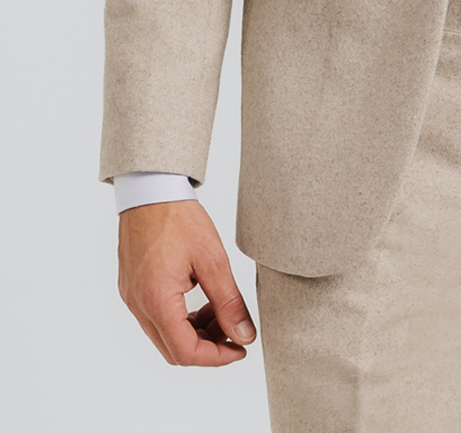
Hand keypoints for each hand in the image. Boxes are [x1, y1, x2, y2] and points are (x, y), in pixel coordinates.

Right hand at [118, 199, 256, 365]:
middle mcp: (138, 305)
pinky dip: (180, 318)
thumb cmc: (178, 217)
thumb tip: (244, 335)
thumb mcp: (213, 259)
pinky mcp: (132, 288)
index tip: (240, 348)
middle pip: (173, 350)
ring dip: (194, 332)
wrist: (149, 189)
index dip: (216, 357)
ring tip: (219, 310)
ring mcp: (132, 297)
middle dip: (207, 345)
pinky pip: (155, 318)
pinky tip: (200, 300)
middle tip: (233, 328)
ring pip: (164, 335)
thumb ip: (229, 302)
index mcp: (156, 300)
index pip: (185, 352)